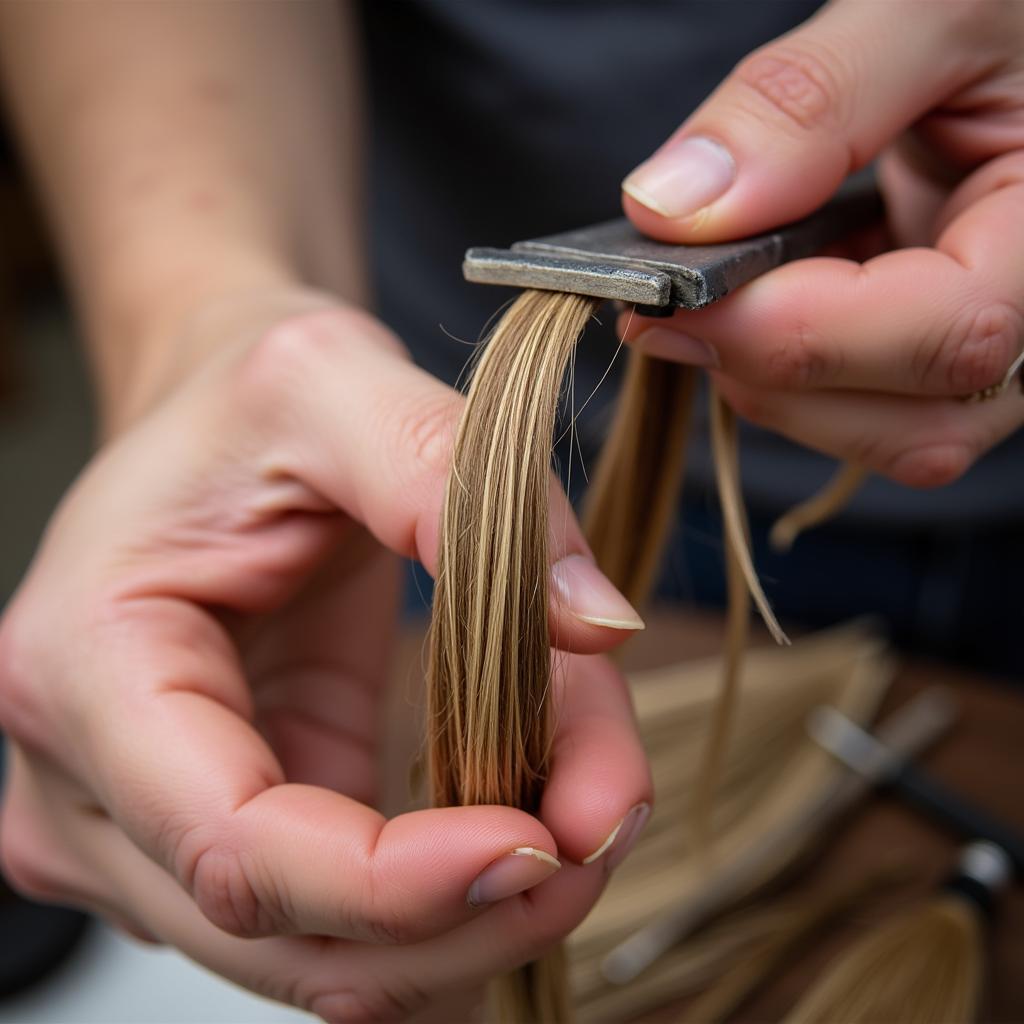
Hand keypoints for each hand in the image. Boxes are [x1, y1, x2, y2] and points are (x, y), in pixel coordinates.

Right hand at [0, 289, 650, 1020]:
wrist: (224, 433)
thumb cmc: (246, 404)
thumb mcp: (336, 382)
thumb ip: (455, 482)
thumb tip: (599, 624)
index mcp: (91, 670)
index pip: (235, 851)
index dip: (397, 885)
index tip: (544, 843)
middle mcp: (92, 788)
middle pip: (296, 940)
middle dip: (478, 904)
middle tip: (610, 810)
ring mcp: (155, 835)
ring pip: (338, 958)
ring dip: (487, 899)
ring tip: (588, 789)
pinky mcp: (234, 838)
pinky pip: (356, 918)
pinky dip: (461, 884)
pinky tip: (533, 804)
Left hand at [620, 0, 1023, 487]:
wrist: (995, 32)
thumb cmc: (996, 4)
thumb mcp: (925, 5)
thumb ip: (811, 98)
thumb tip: (677, 208)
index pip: (953, 330)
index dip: (801, 332)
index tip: (681, 296)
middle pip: (913, 425)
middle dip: (770, 370)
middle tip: (668, 306)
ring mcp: (982, 348)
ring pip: (878, 437)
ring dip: (767, 381)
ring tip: (717, 292)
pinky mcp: (924, 353)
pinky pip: (851, 411)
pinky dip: (775, 368)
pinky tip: (753, 299)